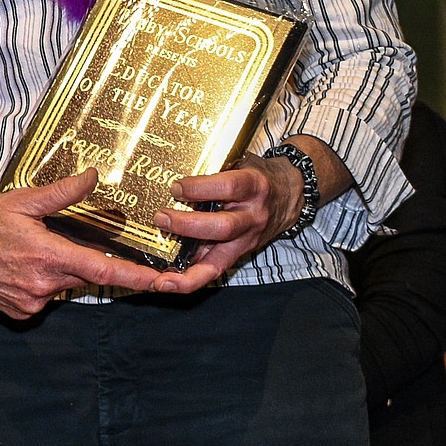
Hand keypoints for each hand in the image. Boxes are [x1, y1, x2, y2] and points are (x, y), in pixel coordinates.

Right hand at [0, 170, 164, 319]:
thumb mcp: (20, 200)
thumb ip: (61, 193)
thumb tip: (93, 176)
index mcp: (46, 255)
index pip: (103, 271)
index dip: (138, 278)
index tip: (166, 283)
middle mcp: (42, 285)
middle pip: (85, 275)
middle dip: (88, 260)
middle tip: (65, 241)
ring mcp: (31, 303)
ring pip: (65, 285)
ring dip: (60, 268)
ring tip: (27, 248)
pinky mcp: (21, 313)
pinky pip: (46, 297)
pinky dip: (42, 281)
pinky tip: (18, 265)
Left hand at [152, 154, 300, 292]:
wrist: (289, 195)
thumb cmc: (257, 177)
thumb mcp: (242, 164)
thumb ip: (215, 168)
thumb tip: (172, 168)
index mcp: (254, 187)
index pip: (229, 187)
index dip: (201, 188)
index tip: (176, 187)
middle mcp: (252, 217)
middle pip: (222, 227)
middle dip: (188, 226)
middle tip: (160, 218)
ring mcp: (246, 240)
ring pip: (217, 260)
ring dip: (183, 263)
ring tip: (157, 266)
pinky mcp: (239, 255)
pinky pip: (213, 271)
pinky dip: (188, 279)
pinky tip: (165, 281)